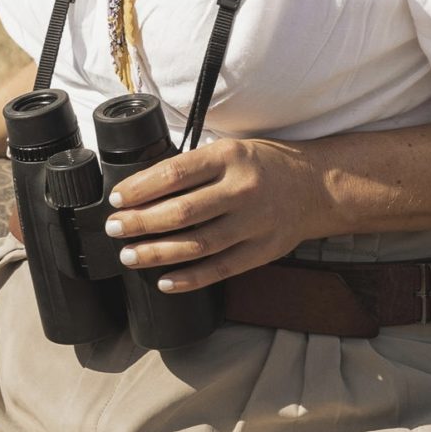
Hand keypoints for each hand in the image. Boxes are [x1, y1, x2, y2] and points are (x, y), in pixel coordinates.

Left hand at [103, 137, 329, 292]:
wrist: (316, 186)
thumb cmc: (263, 165)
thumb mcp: (231, 150)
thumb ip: (195, 166)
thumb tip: (144, 187)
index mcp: (229, 157)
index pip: (175, 173)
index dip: (141, 188)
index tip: (117, 199)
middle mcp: (241, 190)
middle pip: (182, 211)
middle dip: (141, 222)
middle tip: (114, 228)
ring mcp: (254, 223)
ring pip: (197, 244)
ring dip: (157, 253)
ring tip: (129, 256)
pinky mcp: (262, 251)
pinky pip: (221, 269)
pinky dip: (190, 279)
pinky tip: (164, 282)